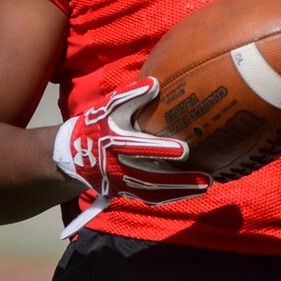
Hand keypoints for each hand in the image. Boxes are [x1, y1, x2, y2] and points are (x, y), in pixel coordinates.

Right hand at [54, 77, 211, 237]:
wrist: (74, 153)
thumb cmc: (99, 123)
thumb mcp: (111, 106)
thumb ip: (132, 95)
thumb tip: (155, 84)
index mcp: (114, 141)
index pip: (139, 148)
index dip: (161, 150)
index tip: (184, 150)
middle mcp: (117, 166)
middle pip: (150, 177)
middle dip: (178, 179)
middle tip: (205, 179)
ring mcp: (121, 182)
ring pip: (152, 191)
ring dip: (179, 190)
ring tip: (204, 186)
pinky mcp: (124, 191)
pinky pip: (148, 197)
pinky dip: (168, 196)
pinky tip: (188, 192)